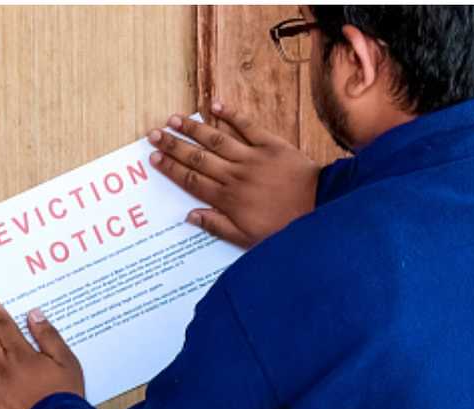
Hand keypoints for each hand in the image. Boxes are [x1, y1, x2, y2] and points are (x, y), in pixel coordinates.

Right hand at [147, 101, 320, 248]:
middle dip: (174, 145)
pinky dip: (230, 115)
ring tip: (175, 119)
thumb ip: (218, 226)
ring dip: (194, 128)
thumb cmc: (284, 227)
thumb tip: (190, 216)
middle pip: (198, 158)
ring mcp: (252, 158)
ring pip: (216, 140)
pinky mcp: (271, 145)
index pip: (192, 180)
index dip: (171, 168)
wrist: (319, 209)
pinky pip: (247, 126)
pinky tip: (214, 105)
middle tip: (154, 134)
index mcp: (228, 199)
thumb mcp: (248, 237)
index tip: (155, 157)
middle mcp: (235, 175)